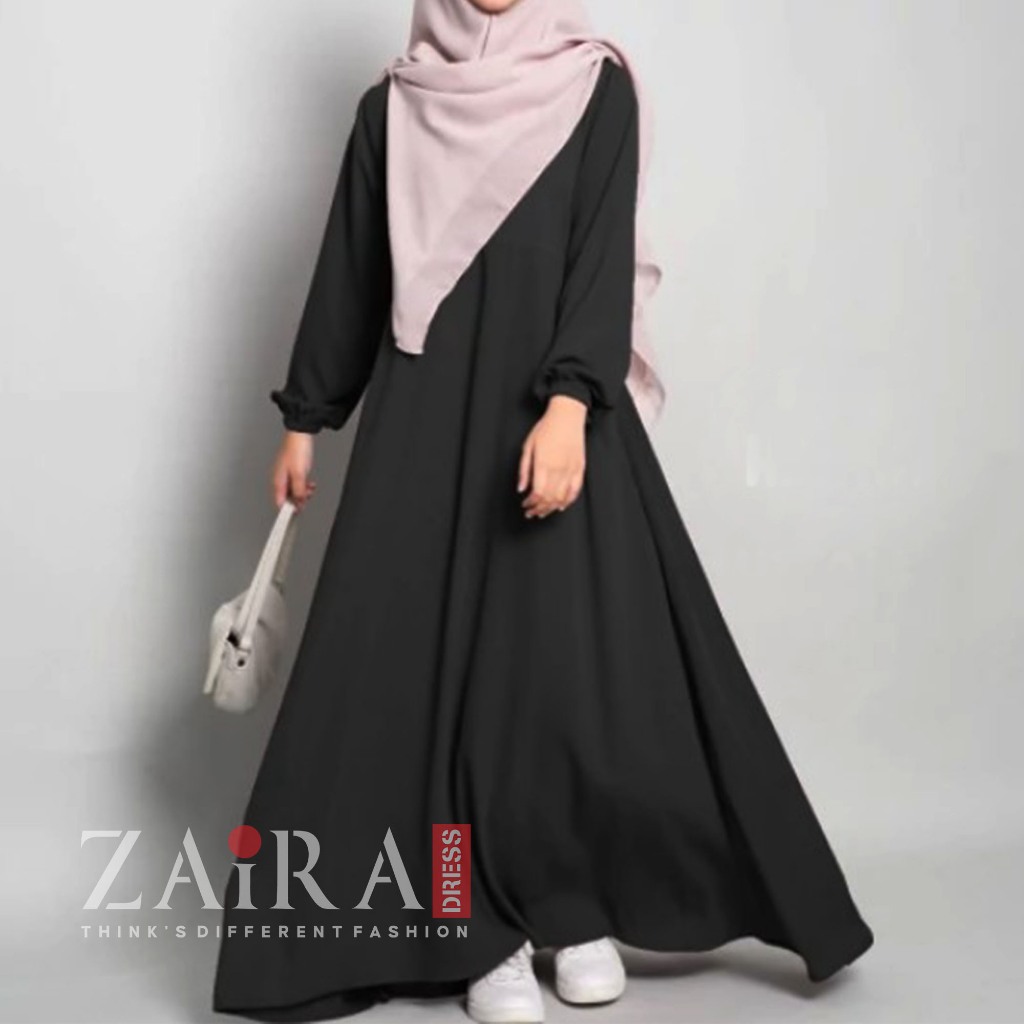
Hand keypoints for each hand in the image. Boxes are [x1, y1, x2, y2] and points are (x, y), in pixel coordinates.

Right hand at [271, 431, 316, 509]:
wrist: (300, 434)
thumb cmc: (296, 449)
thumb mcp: (299, 474)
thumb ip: (298, 490)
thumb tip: (298, 504)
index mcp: (278, 481)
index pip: (280, 502)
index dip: (289, 509)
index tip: (297, 512)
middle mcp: (280, 479)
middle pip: (287, 498)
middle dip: (298, 500)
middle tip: (307, 497)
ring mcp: (286, 475)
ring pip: (293, 491)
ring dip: (302, 493)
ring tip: (310, 489)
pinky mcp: (292, 471)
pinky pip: (297, 484)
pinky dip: (304, 486)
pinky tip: (309, 484)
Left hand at [518, 395, 587, 518]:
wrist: (567, 416)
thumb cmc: (545, 428)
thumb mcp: (528, 446)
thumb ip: (524, 470)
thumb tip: (521, 489)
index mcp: (543, 464)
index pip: (537, 493)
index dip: (530, 503)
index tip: (525, 505)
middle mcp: (558, 469)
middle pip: (549, 498)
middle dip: (539, 509)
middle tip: (531, 513)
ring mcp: (571, 470)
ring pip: (561, 498)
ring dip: (551, 508)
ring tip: (543, 512)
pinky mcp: (580, 468)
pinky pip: (575, 491)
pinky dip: (568, 501)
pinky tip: (561, 506)